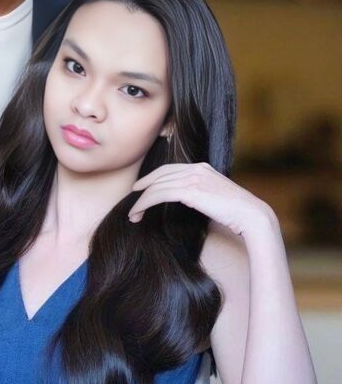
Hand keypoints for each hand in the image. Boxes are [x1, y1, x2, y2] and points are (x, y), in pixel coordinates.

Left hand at [129, 162, 274, 238]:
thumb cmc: (237, 213)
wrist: (252, 216)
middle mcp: (196, 169)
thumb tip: (191, 202)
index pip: (170, 169)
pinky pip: (159, 195)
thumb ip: (202, 195)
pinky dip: (144, 203)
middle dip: (144, 186)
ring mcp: (193, 178)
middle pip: (160, 174)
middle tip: (131, 197)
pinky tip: (137, 212)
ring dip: (140, 200)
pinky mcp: (190, 191)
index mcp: (202, 168)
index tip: (142, 187)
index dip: (153, 177)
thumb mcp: (216, 198)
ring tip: (132, 214)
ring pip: (157, 186)